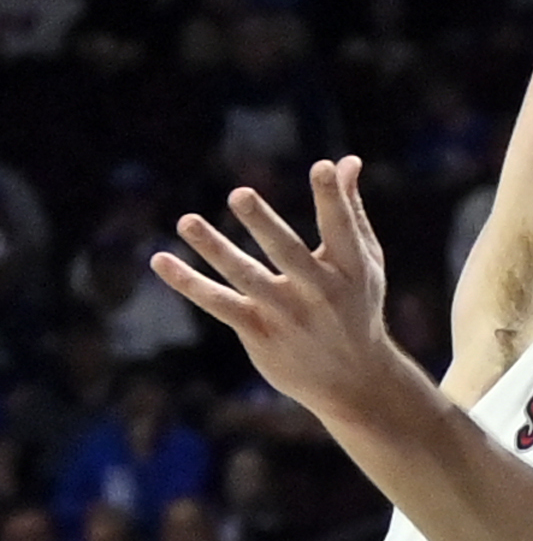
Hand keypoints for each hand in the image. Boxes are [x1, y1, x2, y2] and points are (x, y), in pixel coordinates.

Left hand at [150, 158, 404, 429]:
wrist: (354, 379)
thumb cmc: (357, 306)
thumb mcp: (364, 261)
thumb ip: (351, 211)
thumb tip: (346, 161)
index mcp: (352, 268)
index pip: (341, 227)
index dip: (332, 197)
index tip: (322, 166)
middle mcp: (320, 291)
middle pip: (288, 252)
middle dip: (264, 224)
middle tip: (240, 194)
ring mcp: (288, 313)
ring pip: (245, 276)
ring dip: (215, 248)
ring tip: (186, 220)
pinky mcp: (259, 332)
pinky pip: (219, 304)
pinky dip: (188, 284)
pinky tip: (160, 261)